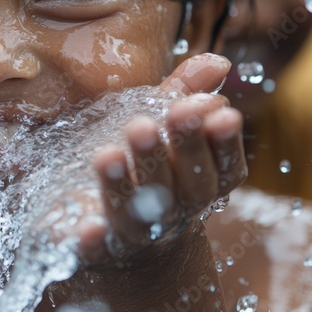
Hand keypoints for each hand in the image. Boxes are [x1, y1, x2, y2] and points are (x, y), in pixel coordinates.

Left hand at [43, 54, 247, 264]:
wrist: (115, 241)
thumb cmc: (143, 169)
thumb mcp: (160, 123)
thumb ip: (183, 92)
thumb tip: (218, 61)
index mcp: (197, 183)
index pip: (224, 169)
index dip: (224, 144)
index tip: (224, 113)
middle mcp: (174, 213)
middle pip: (187, 189)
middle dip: (179, 153)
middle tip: (163, 117)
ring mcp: (135, 235)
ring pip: (138, 215)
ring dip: (125, 185)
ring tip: (107, 152)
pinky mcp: (95, 250)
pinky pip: (95, 250)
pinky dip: (92, 240)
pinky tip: (86, 227)